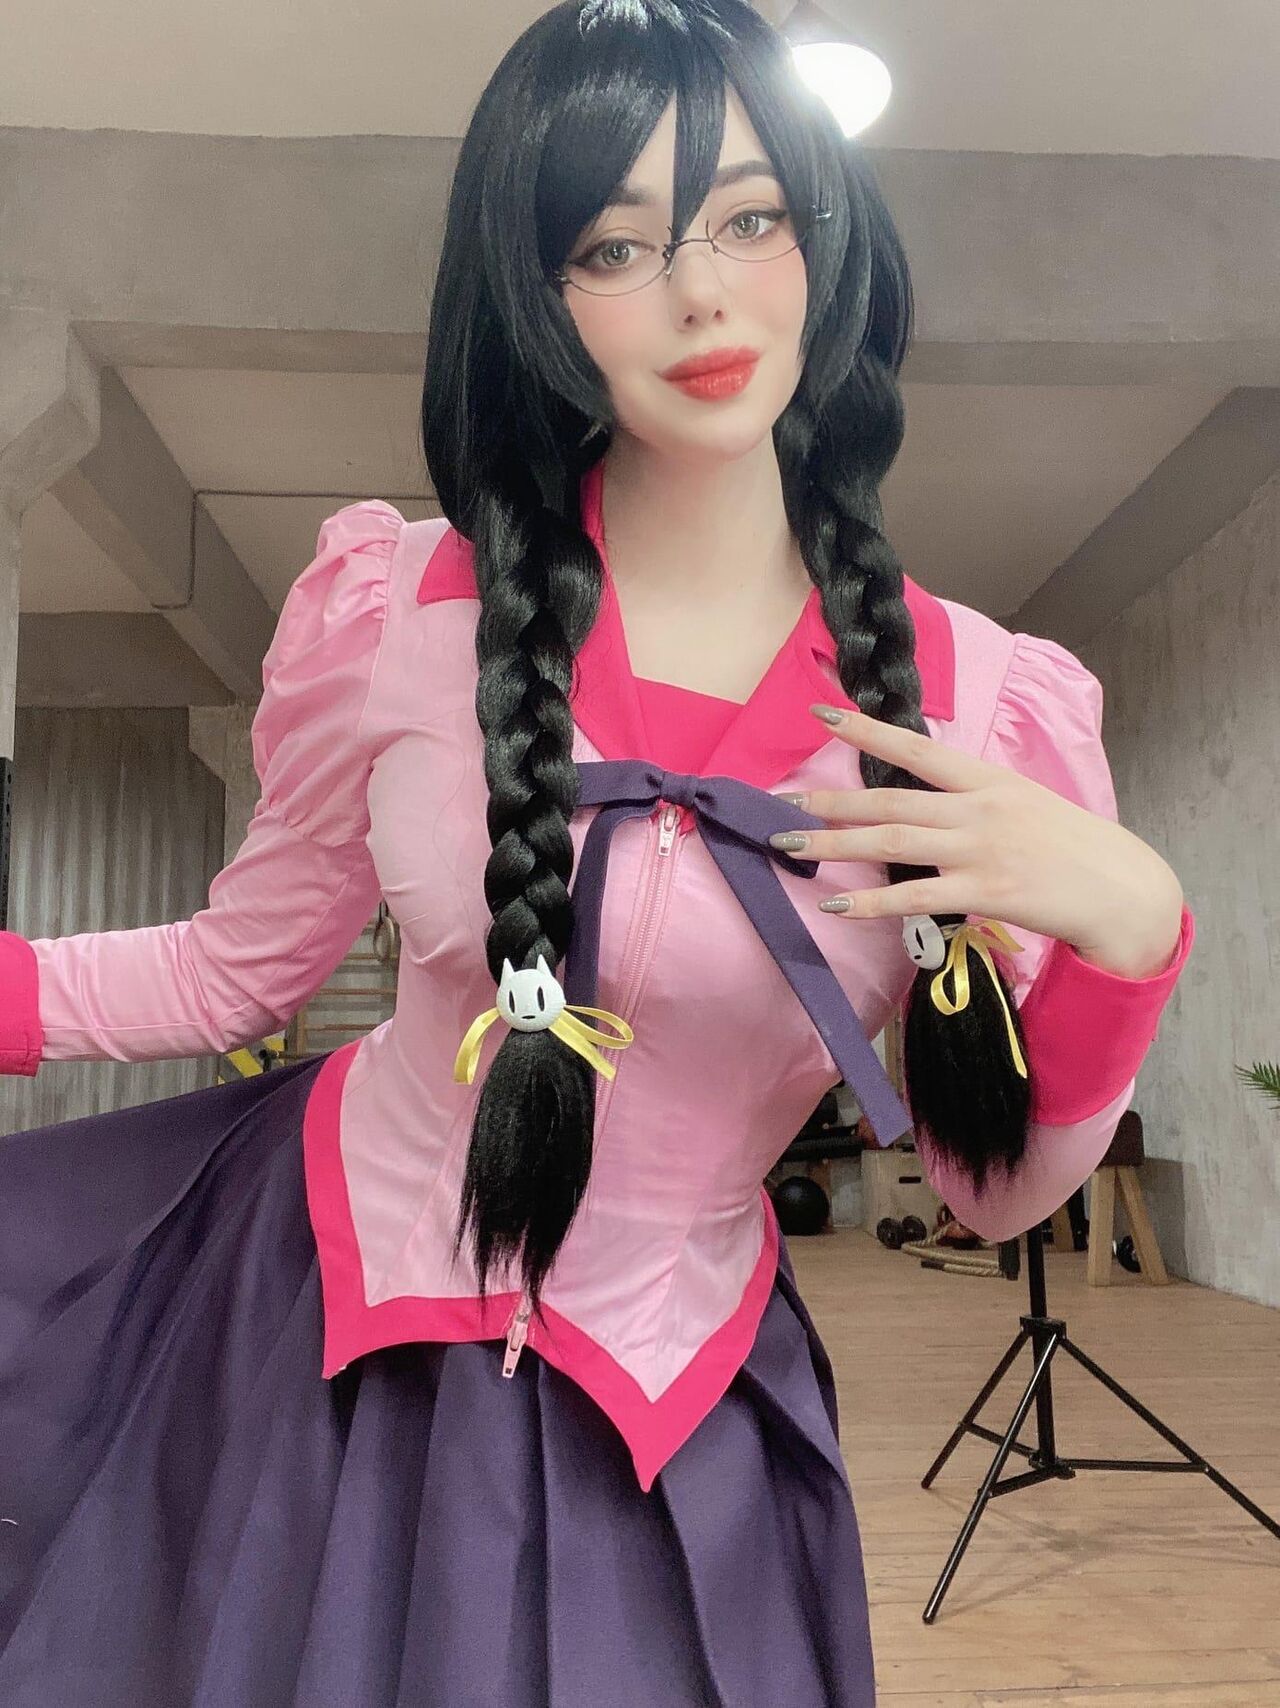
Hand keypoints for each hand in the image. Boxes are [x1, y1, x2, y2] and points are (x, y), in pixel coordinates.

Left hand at [769, 704, 1182, 966]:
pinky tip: (837, 903)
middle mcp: (979, 809)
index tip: (822, 713)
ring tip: (790, 847)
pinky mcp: (985, 893)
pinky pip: (916, 896)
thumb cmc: (1071, 848)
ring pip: (893, 841)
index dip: (868, 729)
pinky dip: (872, 901)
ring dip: (835, 844)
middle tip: (781, 803)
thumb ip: (974, 799)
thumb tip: (924, 798)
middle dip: (832, 800)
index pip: (918, 748)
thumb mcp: (1025, 803)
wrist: (1121, 890)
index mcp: (988, 780)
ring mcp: (980, 851)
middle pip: (892, 798)